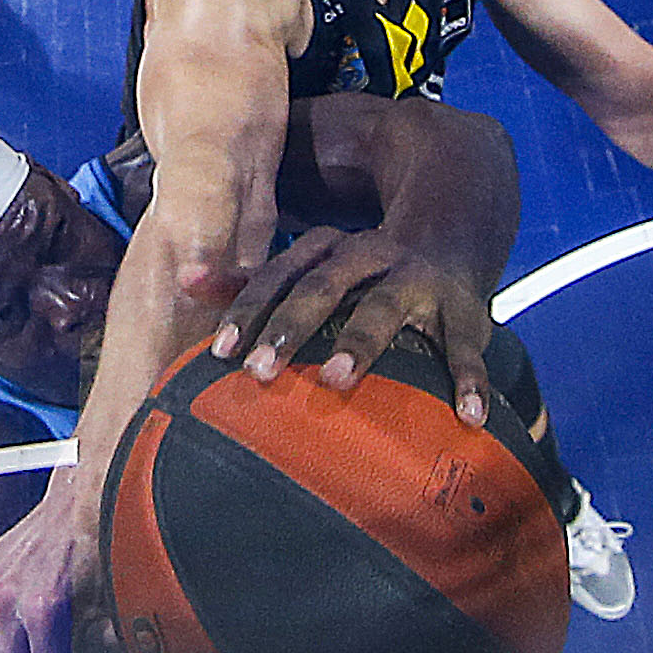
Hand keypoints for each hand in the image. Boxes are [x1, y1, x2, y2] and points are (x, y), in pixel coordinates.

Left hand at [209, 225, 493, 425]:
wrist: (453, 237)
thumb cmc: (363, 273)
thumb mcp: (312, 266)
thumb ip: (252, 282)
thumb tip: (185, 282)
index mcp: (328, 252)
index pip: (278, 277)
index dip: (248, 312)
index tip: (221, 353)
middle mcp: (370, 257)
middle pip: (323, 288)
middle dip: (292, 327)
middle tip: (260, 370)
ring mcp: (417, 282)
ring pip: (384, 308)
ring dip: (360, 343)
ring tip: (337, 378)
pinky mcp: (463, 312)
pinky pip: (465, 347)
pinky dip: (468, 380)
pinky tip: (467, 416)